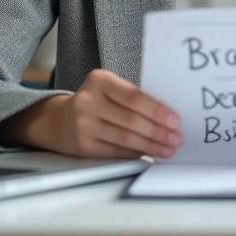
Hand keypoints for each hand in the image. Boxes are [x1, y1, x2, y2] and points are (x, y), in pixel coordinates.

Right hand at [34, 69, 183, 158]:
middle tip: (176, 138)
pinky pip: (115, 152)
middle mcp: (87, 101)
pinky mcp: (82, 147)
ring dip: (151, 146)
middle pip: (130, 120)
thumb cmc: (95, 102)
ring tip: (167, 149)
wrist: (58, 120)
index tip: (175, 120)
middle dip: (158, 131)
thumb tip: (166, 117)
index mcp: (99, 80)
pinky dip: (135, 154)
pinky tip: (149, 154)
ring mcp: (82, 125)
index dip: (156, 110)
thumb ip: (132, 98)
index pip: (133, 96)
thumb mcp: (108, 89)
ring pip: (125, 138)